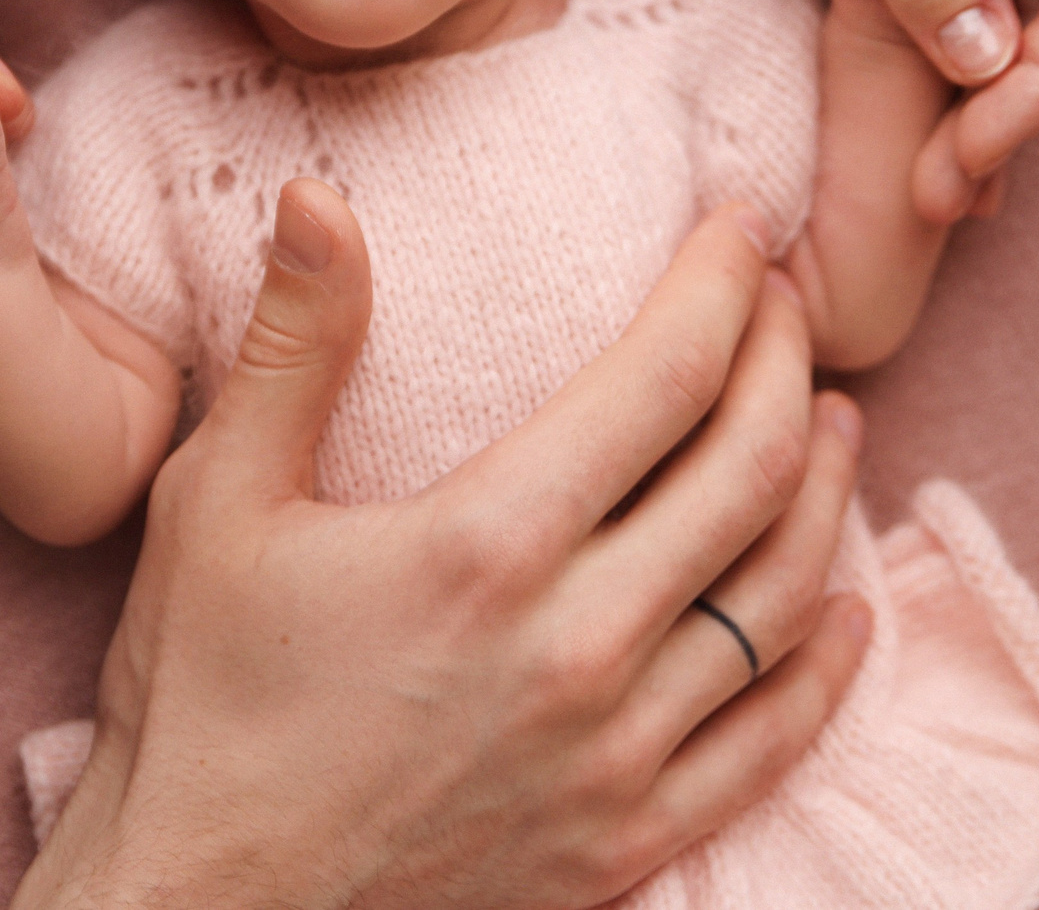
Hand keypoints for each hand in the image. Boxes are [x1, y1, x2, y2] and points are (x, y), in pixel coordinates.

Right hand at [18, 182, 870, 909]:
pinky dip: (824, 659)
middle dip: (788, 360)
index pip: (663, 378)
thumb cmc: (199, 704)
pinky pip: (774, 738)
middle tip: (789, 303)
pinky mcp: (628, 840)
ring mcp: (617, 754)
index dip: (721, 285)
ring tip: (833, 417)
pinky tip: (839, 606)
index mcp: (487, 545)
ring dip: (827, 488)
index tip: (742, 225)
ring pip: (783, 594)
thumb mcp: (214, 506)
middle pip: (751, 468)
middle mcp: (579, 644)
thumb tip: (317, 198)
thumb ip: (293, 346)